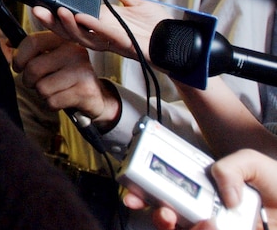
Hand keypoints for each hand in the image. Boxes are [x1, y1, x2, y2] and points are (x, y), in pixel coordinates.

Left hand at [12, 30, 119, 129]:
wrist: (96, 96)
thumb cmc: (66, 76)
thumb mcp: (52, 57)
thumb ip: (32, 50)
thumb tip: (7, 43)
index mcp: (62, 39)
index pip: (32, 42)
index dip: (19, 57)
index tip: (18, 67)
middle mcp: (74, 51)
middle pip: (33, 68)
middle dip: (29, 80)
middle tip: (38, 83)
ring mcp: (81, 71)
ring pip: (41, 87)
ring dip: (42, 94)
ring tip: (54, 90)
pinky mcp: (85, 91)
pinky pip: (52, 101)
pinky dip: (51, 104)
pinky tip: (61, 99)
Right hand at [32, 0, 169, 61]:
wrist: (178, 38)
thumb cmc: (158, 24)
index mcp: (102, 22)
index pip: (72, 19)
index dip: (56, 13)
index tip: (43, 2)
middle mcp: (102, 33)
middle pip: (69, 31)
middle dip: (51, 22)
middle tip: (37, 10)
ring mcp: (111, 40)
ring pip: (81, 37)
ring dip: (67, 25)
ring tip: (58, 11)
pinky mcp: (124, 44)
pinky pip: (104, 36)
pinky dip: (91, 26)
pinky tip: (81, 17)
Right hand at [123, 149, 276, 229]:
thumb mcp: (254, 163)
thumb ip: (231, 167)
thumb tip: (221, 194)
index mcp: (201, 190)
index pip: (164, 191)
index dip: (142, 192)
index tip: (133, 193)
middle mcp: (202, 213)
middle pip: (167, 218)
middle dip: (158, 217)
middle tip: (165, 212)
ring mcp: (212, 228)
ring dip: (182, 229)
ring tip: (206, 223)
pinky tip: (216, 226)